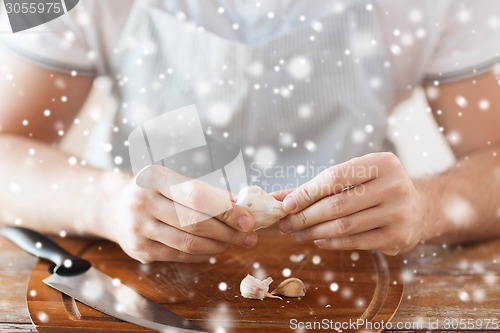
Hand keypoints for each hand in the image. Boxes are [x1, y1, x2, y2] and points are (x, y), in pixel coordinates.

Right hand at [101, 165, 256, 262]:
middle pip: (195, 222)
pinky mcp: (139, 251)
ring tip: (234, 242)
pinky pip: (179, 256)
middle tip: (249, 237)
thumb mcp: (176, 182)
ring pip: (189, 243)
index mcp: (154, 178)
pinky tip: (215, 249)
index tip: (248, 220)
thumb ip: (208, 193)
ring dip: (218, 246)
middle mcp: (142, 202)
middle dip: (229, 232)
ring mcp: (139, 228)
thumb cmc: (155, 191)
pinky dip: (202, 254)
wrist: (115, 208)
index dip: (226, 210)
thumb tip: (243, 205)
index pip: (196, 196)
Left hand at [278, 152, 429, 254]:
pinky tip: (317, 240)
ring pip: (344, 225)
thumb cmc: (375, 188)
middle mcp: (394, 185)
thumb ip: (318, 186)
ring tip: (296, 233)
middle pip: (337, 204)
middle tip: (285, 224)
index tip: (286, 204)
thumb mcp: (354, 178)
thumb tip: (278, 197)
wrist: (419, 208)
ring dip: (314, 232)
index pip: (335, 177)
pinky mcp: (398, 236)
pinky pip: (356, 242)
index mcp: (382, 162)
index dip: (307, 192)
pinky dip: (331, 242)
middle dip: (305, 216)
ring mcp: (398, 212)